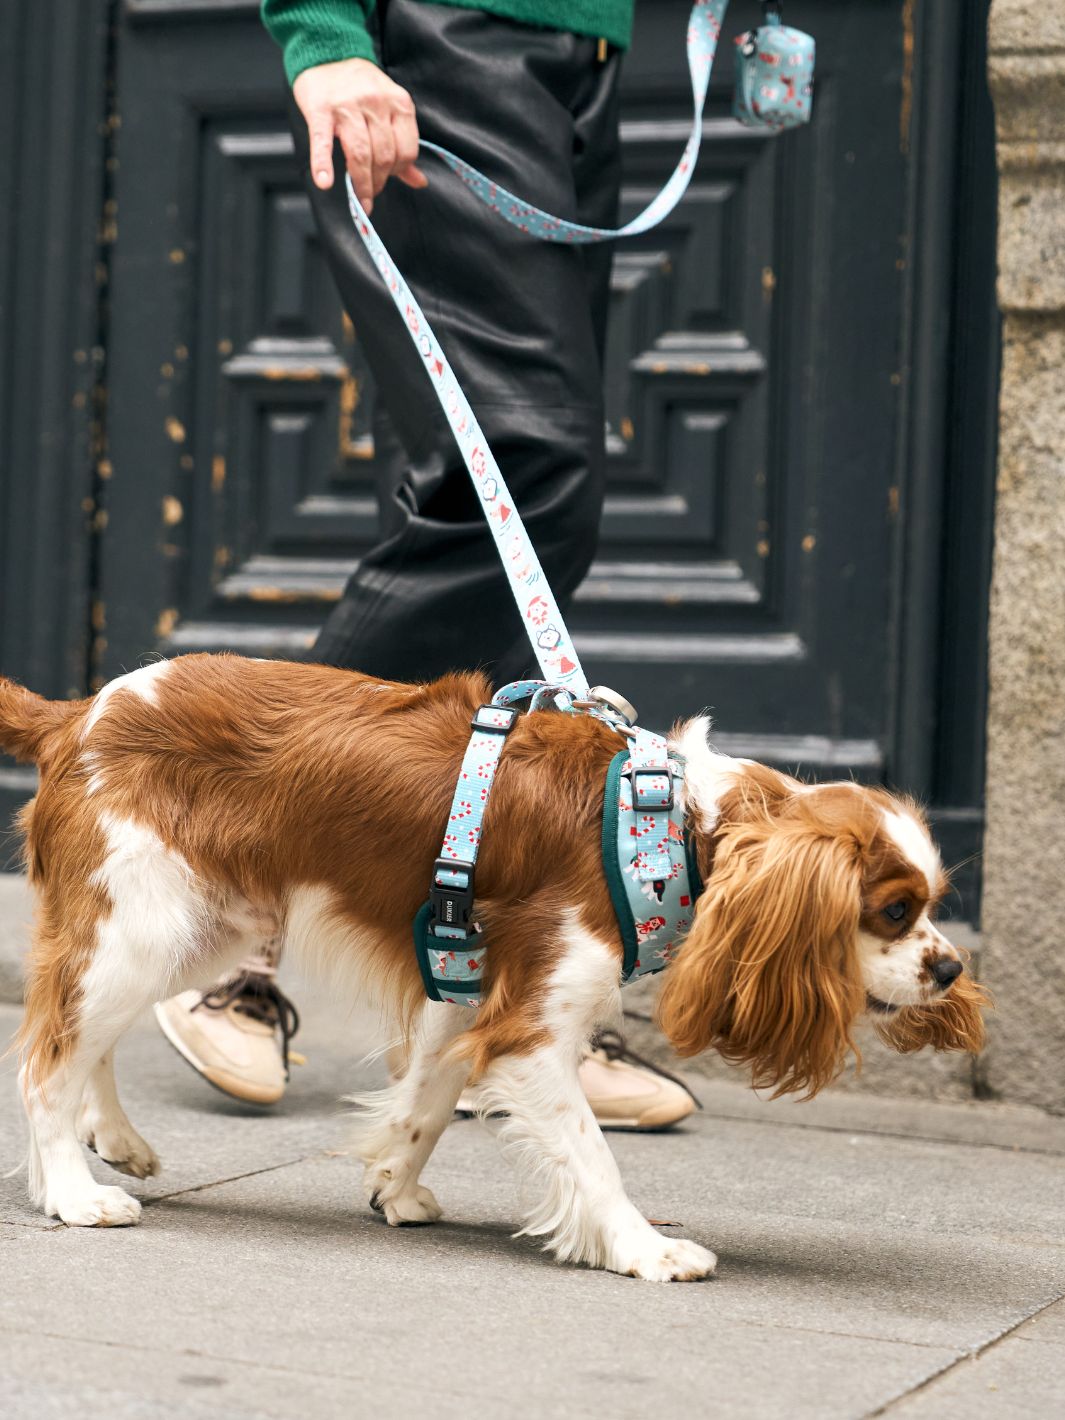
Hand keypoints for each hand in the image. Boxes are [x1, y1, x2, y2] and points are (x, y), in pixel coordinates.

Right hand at [293, 58, 427, 210]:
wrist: (328, 54)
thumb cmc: (360, 88)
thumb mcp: (390, 111)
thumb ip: (403, 146)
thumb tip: (419, 181)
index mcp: (398, 103)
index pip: (406, 150)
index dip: (398, 172)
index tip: (386, 179)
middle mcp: (376, 103)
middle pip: (384, 155)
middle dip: (378, 182)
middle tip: (370, 194)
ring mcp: (348, 106)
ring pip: (361, 153)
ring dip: (361, 182)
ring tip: (359, 197)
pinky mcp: (321, 110)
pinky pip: (323, 142)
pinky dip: (323, 164)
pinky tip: (324, 181)